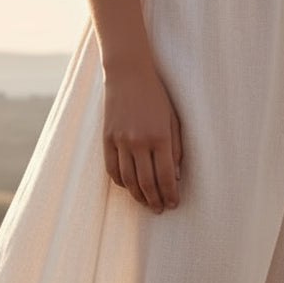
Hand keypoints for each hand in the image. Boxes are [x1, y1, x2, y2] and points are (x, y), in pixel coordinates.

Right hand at [102, 63, 182, 213]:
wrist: (128, 73)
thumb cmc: (156, 95)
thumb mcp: (173, 119)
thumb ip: (176, 149)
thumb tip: (175, 177)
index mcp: (160, 136)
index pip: (166, 177)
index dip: (170, 194)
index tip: (173, 204)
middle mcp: (139, 142)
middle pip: (147, 183)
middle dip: (155, 200)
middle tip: (160, 209)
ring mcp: (121, 141)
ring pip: (129, 180)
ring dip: (138, 196)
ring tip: (146, 203)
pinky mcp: (107, 139)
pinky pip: (113, 170)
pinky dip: (121, 182)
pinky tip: (129, 187)